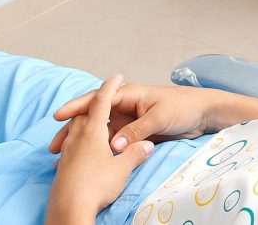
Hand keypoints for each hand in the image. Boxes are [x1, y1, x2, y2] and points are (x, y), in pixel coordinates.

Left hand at [47, 75, 153, 222]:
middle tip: (107, 99)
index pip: (102, 102)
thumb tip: (147, 146)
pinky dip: (78, 140)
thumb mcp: (122, 169)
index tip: (116, 76)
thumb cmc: (96, 185)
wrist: (69, 209)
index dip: (110, 87)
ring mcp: (68, 151)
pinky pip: (71, 145)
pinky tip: (84, 150)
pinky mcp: (64, 165)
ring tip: (96, 123)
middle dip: (96, 104)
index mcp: (92, 132)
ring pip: (75, 129)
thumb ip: (135, 153)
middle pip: (85, 113)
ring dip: (85, 121)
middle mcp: (77, 137)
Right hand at [50, 82, 216, 154]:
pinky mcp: (134, 135)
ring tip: (64, 158)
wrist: (204, 114)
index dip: (76, 108)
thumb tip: (114, 147)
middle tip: (54, 145)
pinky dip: (100, 152)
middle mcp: (125, 107)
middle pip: (93, 118)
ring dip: (84, 145)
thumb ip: (136, 131)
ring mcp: (128, 121)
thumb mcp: (159, 118)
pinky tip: (88, 162)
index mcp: (129, 95)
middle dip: (73, 130)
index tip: (58, 117)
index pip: (97, 100)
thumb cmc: (184, 107)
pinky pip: (113, 143)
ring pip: (100, 133)